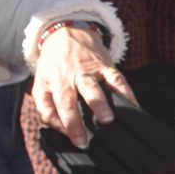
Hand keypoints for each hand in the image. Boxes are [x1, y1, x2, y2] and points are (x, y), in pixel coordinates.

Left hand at [31, 25, 133, 147]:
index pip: (55, 105)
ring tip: (109, 119)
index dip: (64, 124)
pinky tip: (133, 105)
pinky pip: (117, 78)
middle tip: (85, 139)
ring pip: (94, 86)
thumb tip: (59, 129)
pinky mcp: (105, 64)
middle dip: (76, 119)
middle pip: (69, 98)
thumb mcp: (41, 82)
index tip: (76, 141)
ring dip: (100, 103)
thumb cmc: (54, 65)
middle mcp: (69, 76)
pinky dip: (126, 92)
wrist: (67, 32)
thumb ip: (45, 107)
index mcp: (52, 81)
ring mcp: (88, 69)